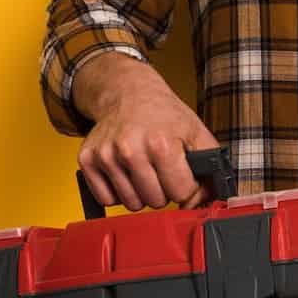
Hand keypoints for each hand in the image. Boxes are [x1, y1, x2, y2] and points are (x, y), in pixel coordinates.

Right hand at [73, 54, 220, 209]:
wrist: (129, 93)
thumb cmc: (164, 115)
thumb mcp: (196, 131)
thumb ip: (210, 166)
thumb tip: (206, 200)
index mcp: (161, 143)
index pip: (181, 193)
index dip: (187, 187)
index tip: (183, 175)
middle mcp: (130, 149)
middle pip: (156, 201)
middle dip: (164, 191)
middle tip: (163, 170)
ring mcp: (106, 155)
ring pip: (131, 204)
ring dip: (141, 193)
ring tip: (145, 170)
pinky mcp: (87, 160)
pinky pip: (106, 199)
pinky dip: (118, 192)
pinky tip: (126, 173)